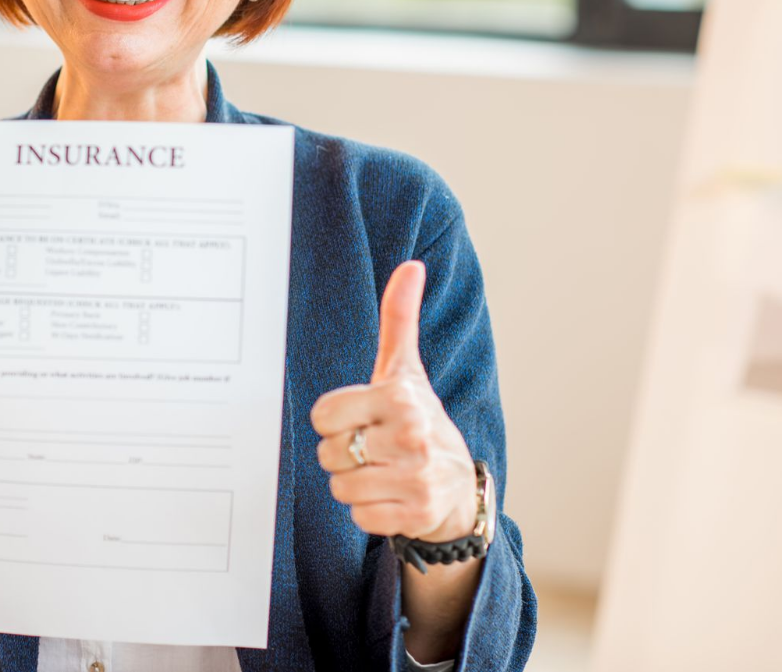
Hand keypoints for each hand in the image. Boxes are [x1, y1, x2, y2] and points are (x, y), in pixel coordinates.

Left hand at [310, 261, 476, 542]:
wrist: (458, 486)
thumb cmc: (419, 421)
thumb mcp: (406, 371)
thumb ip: (399, 318)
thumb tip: (410, 266)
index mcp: (400, 397)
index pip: (323, 414)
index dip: (336, 420)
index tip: (363, 419)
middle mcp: (411, 435)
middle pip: (328, 452)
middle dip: (345, 454)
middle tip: (376, 448)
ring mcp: (416, 477)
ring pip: (340, 486)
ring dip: (355, 484)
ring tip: (384, 472)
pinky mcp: (416, 514)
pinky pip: (359, 516)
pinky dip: (371, 511)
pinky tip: (393, 497)